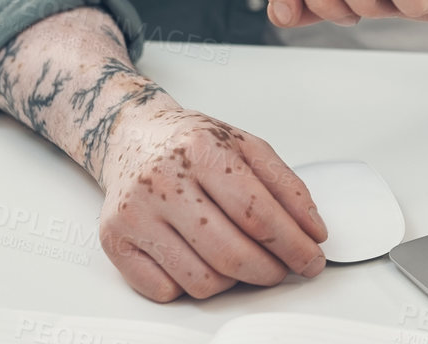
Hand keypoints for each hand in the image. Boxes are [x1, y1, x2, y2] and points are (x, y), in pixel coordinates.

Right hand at [96, 103, 329, 300]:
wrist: (133, 137)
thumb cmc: (194, 144)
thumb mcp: (247, 146)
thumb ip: (287, 186)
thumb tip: (313, 232)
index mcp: (201, 150)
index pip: (256, 213)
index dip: (292, 244)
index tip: (311, 260)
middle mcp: (162, 181)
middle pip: (230, 252)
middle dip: (269, 271)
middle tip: (283, 269)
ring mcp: (134, 214)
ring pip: (201, 280)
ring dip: (234, 281)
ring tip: (240, 259)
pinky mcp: (114, 241)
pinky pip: (166, 291)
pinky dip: (193, 285)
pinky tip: (201, 260)